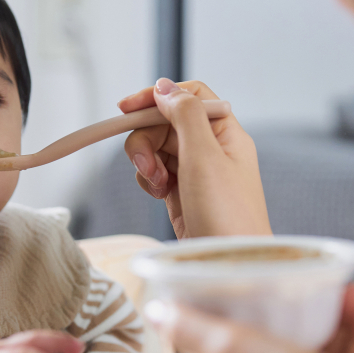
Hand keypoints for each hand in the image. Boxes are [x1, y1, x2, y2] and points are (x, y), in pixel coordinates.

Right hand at [118, 78, 270, 237]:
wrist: (227, 265)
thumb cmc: (226, 214)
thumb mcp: (205, 156)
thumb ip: (185, 115)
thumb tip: (165, 86)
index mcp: (225, 132)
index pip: (189, 96)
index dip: (158, 97)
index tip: (126, 108)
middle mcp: (212, 147)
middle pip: (166, 122)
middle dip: (147, 138)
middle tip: (145, 164)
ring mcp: (196, 171)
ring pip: (157, 147)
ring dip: (147, 161)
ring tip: (157, 185)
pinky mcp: (182, 193)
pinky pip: (156, 172)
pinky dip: (150, 179)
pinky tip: (159, 194)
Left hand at [145, 291, 353, 352]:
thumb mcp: (232, 349)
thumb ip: (194, 328)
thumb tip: (156, 310)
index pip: (224, 334)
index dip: (234, 304)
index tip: (253, 273)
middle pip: (282, 331)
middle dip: (301, 303)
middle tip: (319, 281)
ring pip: (324, 341)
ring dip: (339, 315)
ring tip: (351, 294)